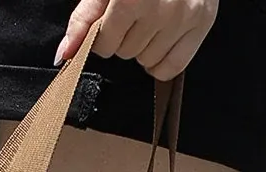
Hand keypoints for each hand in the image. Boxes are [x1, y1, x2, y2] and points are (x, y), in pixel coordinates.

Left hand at [55, 0, 217, 80]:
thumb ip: (83, 19)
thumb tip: (63, 56)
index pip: (105, 45)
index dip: (104, 36)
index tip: (111, 21)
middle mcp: (160, 9)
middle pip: (126, 54)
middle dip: (124, 39)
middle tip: (134, 15)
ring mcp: (184, 17)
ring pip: (148, 62)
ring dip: (143, 49)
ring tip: (150, 22)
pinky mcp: (203, 23)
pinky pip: (173, 67)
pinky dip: (162, 63)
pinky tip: (160, 42)